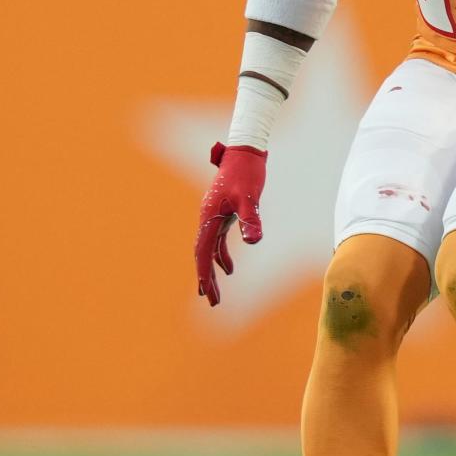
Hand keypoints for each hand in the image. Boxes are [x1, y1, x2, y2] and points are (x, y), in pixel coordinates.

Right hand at [195, 142, 266, 306]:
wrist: (244, 153)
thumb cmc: (247, 173)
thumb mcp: (250, 198)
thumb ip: (251, 219)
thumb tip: (253, 242)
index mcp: (209, 217)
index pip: (203, 252)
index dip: (205, 274)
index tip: (208, 294)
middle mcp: (207, 219)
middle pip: (203, 255)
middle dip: (207, 279)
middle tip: (213, 302)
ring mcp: (214, 217)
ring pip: (209, 250)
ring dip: (212, 271)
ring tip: (214, 294)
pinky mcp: (223, 214)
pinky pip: (218, 241)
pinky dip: (222, 256)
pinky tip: (230, 269)